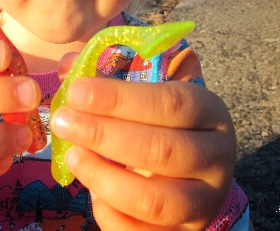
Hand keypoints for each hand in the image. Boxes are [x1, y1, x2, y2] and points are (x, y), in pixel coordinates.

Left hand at [51, 58, 234, 229]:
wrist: (193, 173)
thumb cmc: (164, 124)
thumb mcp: (149, 96)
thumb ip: (113, 78)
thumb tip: (68, 66)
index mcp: (211, 113)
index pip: (171, 103)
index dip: (120, 98)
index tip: (77, 91)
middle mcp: (216, 158)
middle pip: (163, 150)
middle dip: (104, 135)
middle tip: (63, 122)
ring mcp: (204, 201)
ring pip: (155, 200)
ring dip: (104, 177)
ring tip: (73, 156)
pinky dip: (111, 214)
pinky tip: (92, 191)